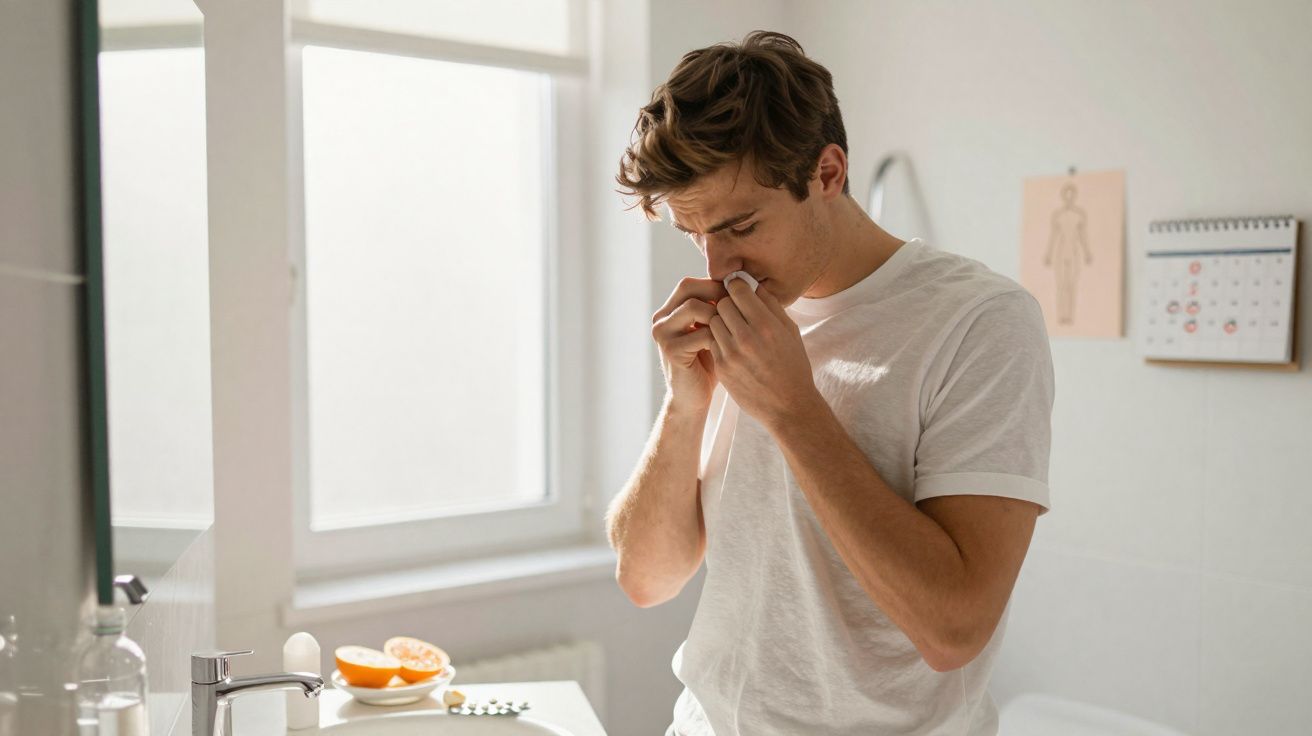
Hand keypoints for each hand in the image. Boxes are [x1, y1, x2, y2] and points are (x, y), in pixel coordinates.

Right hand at [651, 277, 730, 414]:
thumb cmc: (709, 364)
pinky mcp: (670, 350)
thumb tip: (740, 282)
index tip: (738, 297)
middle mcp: (661, 319)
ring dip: (718, 315)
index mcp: (669, 311)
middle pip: (687, 287)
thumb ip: (717, 309)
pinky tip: (727, 348)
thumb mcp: (712, 331)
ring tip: (732, 329)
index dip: (716, 285)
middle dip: (716, 293)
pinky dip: (719, 337)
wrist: (694, 399)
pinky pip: (701, 333)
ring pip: (693, 307)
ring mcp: (662, 334)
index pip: (691, 283)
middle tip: (737, 306)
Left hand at [706, 278, 820, 427]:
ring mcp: (732, 354)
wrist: (788, 406)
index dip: (737, 287)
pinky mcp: (722, 368)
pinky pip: (711, 342)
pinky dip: (718, 340)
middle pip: (722, 303)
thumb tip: (752, 284)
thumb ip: (771, 305)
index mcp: (766, 325)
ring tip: (733, 328)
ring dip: (721, 321)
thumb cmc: (793, 365)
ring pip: (713, 321)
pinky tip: (730, 345)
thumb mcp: (790, 331)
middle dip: (728, 304)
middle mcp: (747, 338)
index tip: (740, 292)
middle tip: (736, 311)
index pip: (737, 289)